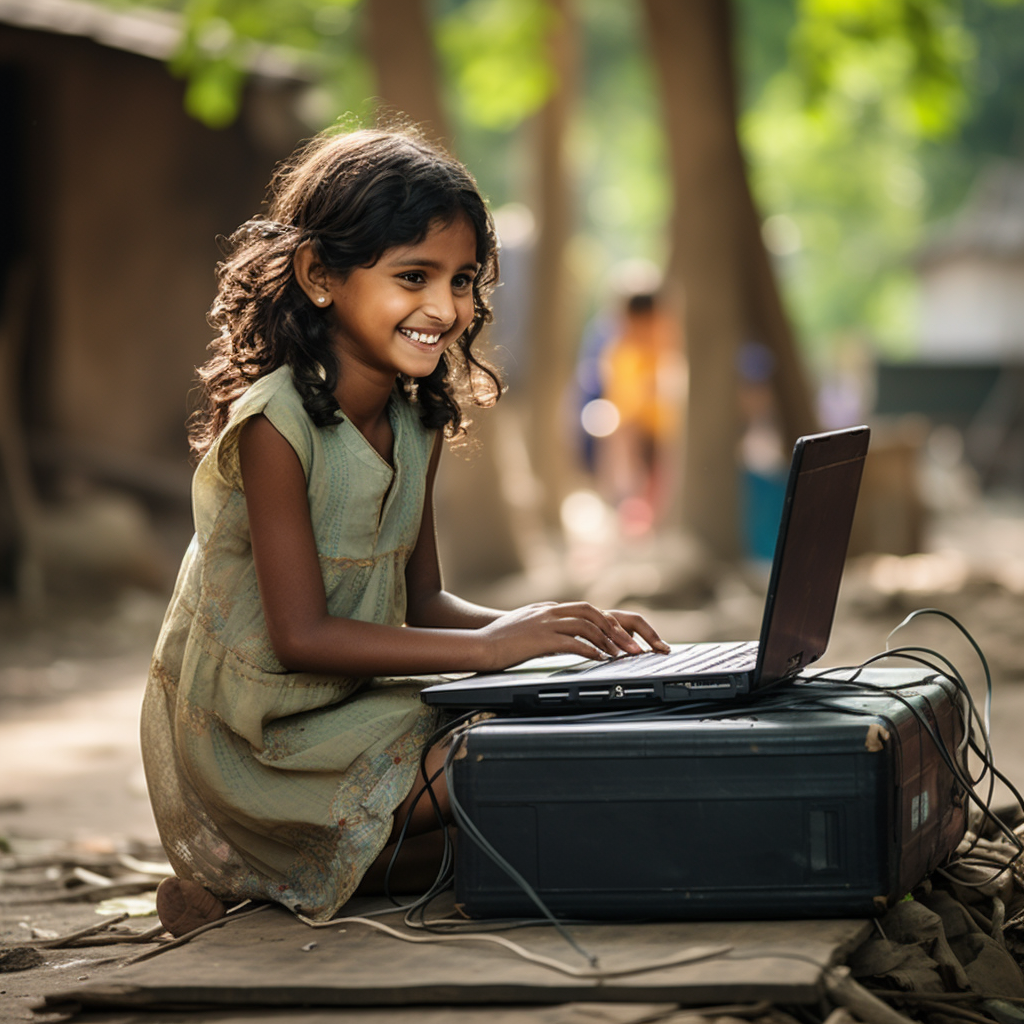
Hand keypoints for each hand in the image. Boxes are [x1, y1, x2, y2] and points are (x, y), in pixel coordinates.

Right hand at [477, 602, 669, 670]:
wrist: (478, 644)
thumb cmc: (498, 641)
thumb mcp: (526, 629)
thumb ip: (546, 631)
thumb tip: (564, 642)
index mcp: (548, 609)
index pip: (585, 610)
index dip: (606, 623)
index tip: (621, 638)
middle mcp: (549, 611)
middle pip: (592, 612)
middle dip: (615, 629)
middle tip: (632, 647)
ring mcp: (545, 622)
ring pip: (586, 624)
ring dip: (608, 640)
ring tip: (621, 655)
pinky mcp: (540, 638)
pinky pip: (572, 641)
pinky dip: (590, 649)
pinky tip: (600, 659)